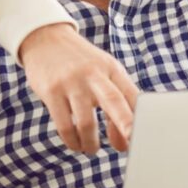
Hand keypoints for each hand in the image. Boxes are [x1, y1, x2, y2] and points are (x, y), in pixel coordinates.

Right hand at [18, 23, 139, 154]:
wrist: (45, 39)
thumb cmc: (80, 63)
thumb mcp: (102, 74)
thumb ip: (116, 104)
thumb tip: (123, 142)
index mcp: (111, 69)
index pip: (132, 96)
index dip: (140, 120)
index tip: (142, 139)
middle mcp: (93, 74)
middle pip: (113, 102)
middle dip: (125, 125)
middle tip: (131, 145)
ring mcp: (71, 83)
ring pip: (86, 122)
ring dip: (91, 143)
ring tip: (92, 148)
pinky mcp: (52, 91)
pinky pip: (64, 125)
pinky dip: (73, 141)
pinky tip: (76, 144)